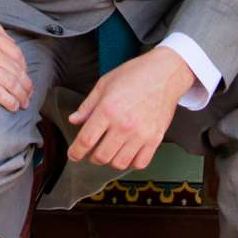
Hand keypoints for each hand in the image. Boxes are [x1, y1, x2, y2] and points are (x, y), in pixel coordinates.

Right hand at [0, 11, 33, 108]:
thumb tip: (7, 39)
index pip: (16, 53)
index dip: (24, 66)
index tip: (24, 75)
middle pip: (16, 70)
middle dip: (26, 84)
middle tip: (29, 93)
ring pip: (10, 82)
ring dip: (21, 94)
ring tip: (24, 103)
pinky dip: (8, 100)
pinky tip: (13, 106)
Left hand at [67, 46, 194, 171]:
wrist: (164, 74)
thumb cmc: (133, 75)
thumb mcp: (104, 84)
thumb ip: (87, 106)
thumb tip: (74, 120)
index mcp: (108, 109)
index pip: (86, 140)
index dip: (76, 151)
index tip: (73, 155)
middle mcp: (124, 125)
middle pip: (101, 156)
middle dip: (91, 157)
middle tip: (90, 151)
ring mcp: (141, 135)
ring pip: (119, 163)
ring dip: (110, 161)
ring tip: (108, 151)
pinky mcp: (155, 140)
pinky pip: (140, 163)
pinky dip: (130, 163)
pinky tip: (126, 153)